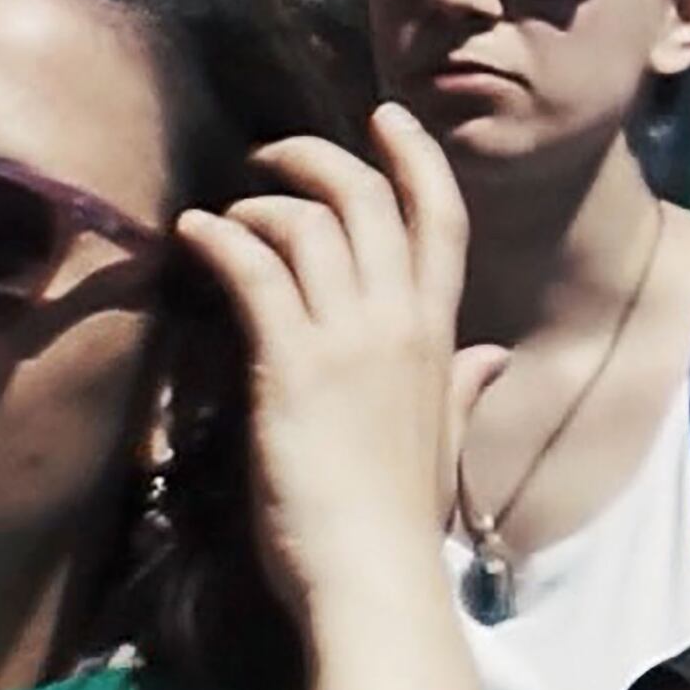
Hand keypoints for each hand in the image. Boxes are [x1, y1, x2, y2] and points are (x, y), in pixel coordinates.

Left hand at [180, 104, 498, 635]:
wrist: (373, 573)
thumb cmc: (400, 517)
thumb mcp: (444, 437)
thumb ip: (463, 385)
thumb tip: (493, 356)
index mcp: (439, 334)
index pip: (439, 218)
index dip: (414, 157)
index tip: (387, 116)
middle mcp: (400, 321)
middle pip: (368, 201)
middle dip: (319, 158)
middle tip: (272, 154)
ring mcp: (348, 339)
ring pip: (311, 224)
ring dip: (262, 202)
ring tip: (226, 212)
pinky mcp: (291, 364)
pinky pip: (257, 271)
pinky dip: (223, 239)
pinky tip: (196, 233)